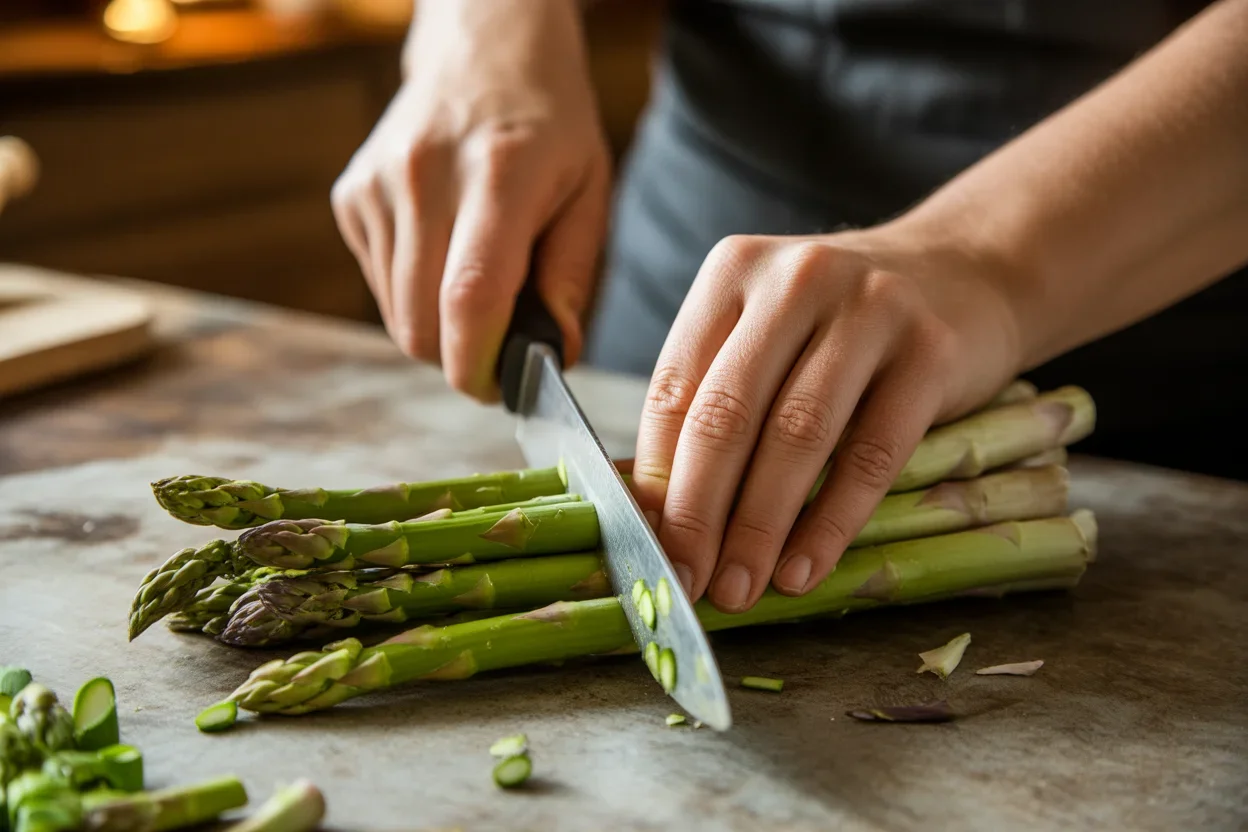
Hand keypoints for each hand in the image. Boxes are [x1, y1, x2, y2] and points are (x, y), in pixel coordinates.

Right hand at [331, 0, 610, 399]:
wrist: (482, 48)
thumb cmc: (548, 124)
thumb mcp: (589, 190)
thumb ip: (572, 277)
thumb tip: (555, 355)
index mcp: (499, 173)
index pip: (471, 298)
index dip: (479, 364)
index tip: (500, 388)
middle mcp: (425, 175)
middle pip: (420, 323)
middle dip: (458, 360)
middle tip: (498, 348)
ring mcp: (378, 184)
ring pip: (395, 315)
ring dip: (437, 328)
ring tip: (476, 286)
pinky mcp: (351, 195)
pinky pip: (379, 285)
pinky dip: (413, 294)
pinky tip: (444, 252)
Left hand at [629, 227, 1025, 611]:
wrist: (966, 272)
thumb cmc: (840, 324)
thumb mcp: (767, 334)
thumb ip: (712, 401)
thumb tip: (655, 513)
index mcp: (733, 271)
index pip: (674, 388)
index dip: (656, 478)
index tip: (647, 547)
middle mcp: (796, 280)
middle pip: (728, 413)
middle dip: (698, 511)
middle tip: (688, 580)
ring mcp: (869, 310)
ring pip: (797, 436)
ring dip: (759, 527)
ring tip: (739, 587)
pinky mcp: (931, 352)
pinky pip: (871, 454)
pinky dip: (831, 523)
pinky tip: (804, 568)